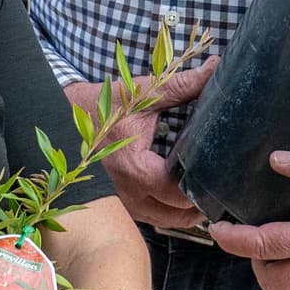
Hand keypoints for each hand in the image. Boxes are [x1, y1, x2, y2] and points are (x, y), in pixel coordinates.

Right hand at [70, 54, 214, 235]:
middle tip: (220, 185)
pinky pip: (152, 217)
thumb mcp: (143, 93)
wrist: (68, 116)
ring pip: (165, 221)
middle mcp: (128, 192)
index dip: (202, 187)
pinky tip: (182, 198)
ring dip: (186, 213)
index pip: (177, 193)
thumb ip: (181, 85)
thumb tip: (215, 68)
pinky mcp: (122, 202)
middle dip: (200, 204)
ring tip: (205, 194)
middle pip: (176, 215)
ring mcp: (123, 201)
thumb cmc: (106, 106)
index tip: (221, 174)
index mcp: (134, 167)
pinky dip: (170, 212)